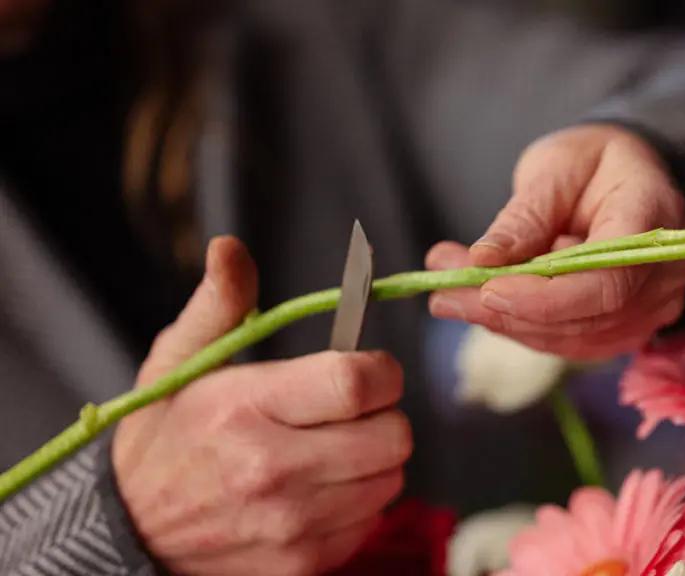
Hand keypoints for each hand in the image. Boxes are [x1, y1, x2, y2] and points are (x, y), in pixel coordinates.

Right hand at [113, 238, 411, 575]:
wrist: (131, 531)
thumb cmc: (164, 436)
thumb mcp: (178, 362)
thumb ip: (218, 303)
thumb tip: (230, 246)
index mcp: (247, 409)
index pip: (357, 382)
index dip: (380, 371)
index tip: (367, 370)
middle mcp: (274, 471)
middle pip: (392, 435)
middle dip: (383, 415)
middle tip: (352, 411)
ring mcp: (292, 525)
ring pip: (391, 479)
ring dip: (375, 458)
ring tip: (334, 448)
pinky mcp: (304, 562)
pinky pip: (371, 520)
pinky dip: (359, 501)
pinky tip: (321, 489)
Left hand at [427, 125, 684, 358]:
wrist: (627, 176)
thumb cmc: (593, 162)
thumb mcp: (554, 168)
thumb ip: (524, 216)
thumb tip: (483, 261)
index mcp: (653, 217)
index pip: (607, 282)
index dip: (545, 298)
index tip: (486, 290)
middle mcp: (666, 272)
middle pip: (585, 316)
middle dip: (508, 309)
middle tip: (443, 291)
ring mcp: (654, 306)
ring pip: (573, 337)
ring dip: (506, 321)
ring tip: (450, 293)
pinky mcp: (629, 325)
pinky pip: (571, 340)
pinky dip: (523, 326)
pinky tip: (480, 304)